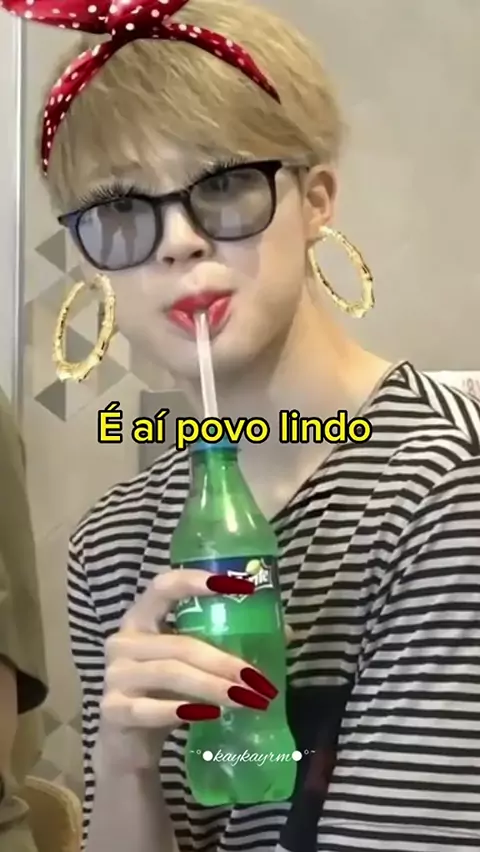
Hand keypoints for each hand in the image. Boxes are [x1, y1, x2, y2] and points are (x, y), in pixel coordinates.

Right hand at [97, 570, 286, 770]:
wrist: (126, 745)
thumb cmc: (164, 692)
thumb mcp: (191, 664)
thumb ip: (224, 645)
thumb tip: (285, 633)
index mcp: (141, 618)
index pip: (164, 586)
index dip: (197, 581)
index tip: (239, 585)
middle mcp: (123, 641)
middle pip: (180, 643)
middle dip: (223, 660)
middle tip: (257, 678)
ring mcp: (114, 676)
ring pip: (171, 673)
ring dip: (213, 686)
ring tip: (246, 699)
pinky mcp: (113, 710)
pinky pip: (151, 708)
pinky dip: (183, 710)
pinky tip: (210, 715)